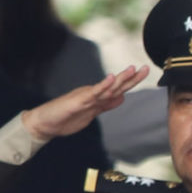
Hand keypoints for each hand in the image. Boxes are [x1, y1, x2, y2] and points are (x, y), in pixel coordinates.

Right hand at [21, 64, 147, 141]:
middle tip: (146, 68)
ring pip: (107, 88)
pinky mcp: (78, 101)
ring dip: (120, 79)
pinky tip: (111, 78)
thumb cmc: (66, 118)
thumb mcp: (91, 112)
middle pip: (116, 86)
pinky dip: (103, 86)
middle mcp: (93, 94)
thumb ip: (106, 104)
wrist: (45, 124)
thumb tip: (122, 98)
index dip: (131, 81)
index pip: (118, 89)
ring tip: (132, 69)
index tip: (144, 72)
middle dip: (132, 78)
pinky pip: (93, 93)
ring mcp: (86, 97)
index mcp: (97, 97)